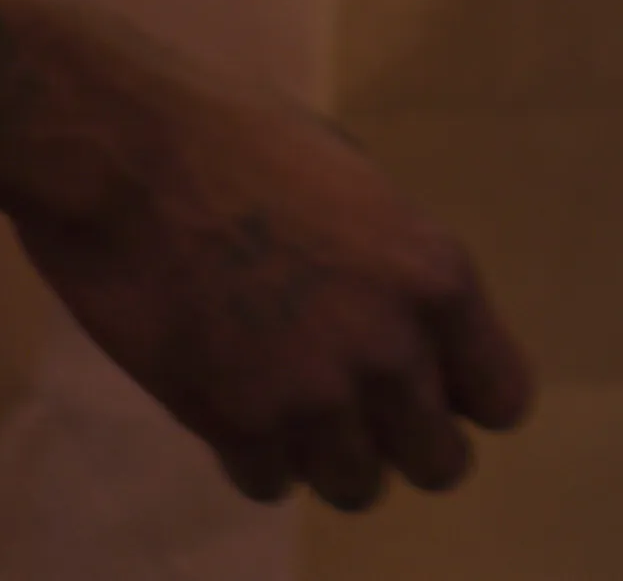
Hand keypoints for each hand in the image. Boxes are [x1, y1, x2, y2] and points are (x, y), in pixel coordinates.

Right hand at [15, 52, 533, 511]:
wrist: (120, 151)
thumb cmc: (235, 135)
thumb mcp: (354, 180)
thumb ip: (395, 263)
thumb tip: (409, 321)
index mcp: (436, 275)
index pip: (502, 398)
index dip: (462, 396)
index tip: (429, 386)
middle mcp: (391, 348)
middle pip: (440, 464)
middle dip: (402, 441)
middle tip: (356, 407)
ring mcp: (313, 397)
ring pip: (357, 487)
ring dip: (328, 455)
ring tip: (287, 401)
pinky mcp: (235, 426)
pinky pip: (272, 483)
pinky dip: (253, 454)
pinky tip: (229, 399)